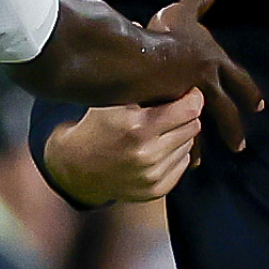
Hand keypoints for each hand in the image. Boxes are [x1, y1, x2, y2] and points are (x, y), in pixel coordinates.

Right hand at [45, 90, 203, 204]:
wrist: (76, 165)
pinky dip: (175, 154)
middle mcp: (147, 155)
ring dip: (180, 135)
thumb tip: (179, 78)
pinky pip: (182, 165)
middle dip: (186, 115)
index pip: (189, 110)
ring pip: (189, 146)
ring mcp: (152, 177)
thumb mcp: (112, 101)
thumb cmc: (96, 125)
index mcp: (138, 128)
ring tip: (160, 130)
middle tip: (172, 109)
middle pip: (193, 127)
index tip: (189, 92)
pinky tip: (157, 148)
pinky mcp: (154, 191)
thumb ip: (144, 89)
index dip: (193, 98)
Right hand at [148, 0, 261, 150]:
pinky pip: (180, 134)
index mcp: (213, 62)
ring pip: (203, 127)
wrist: (142, 58)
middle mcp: (207, 84)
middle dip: (234, 127)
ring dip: (207, 143)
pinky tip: (185, 161)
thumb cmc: (163, 33)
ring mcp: (189, 101)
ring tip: (205, 161)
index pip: (238, 80)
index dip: (248, 92)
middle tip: (241, 145)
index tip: (258, 106)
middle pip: (226, 110)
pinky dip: (184, 148)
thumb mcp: (182, 11)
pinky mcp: (170, 113)